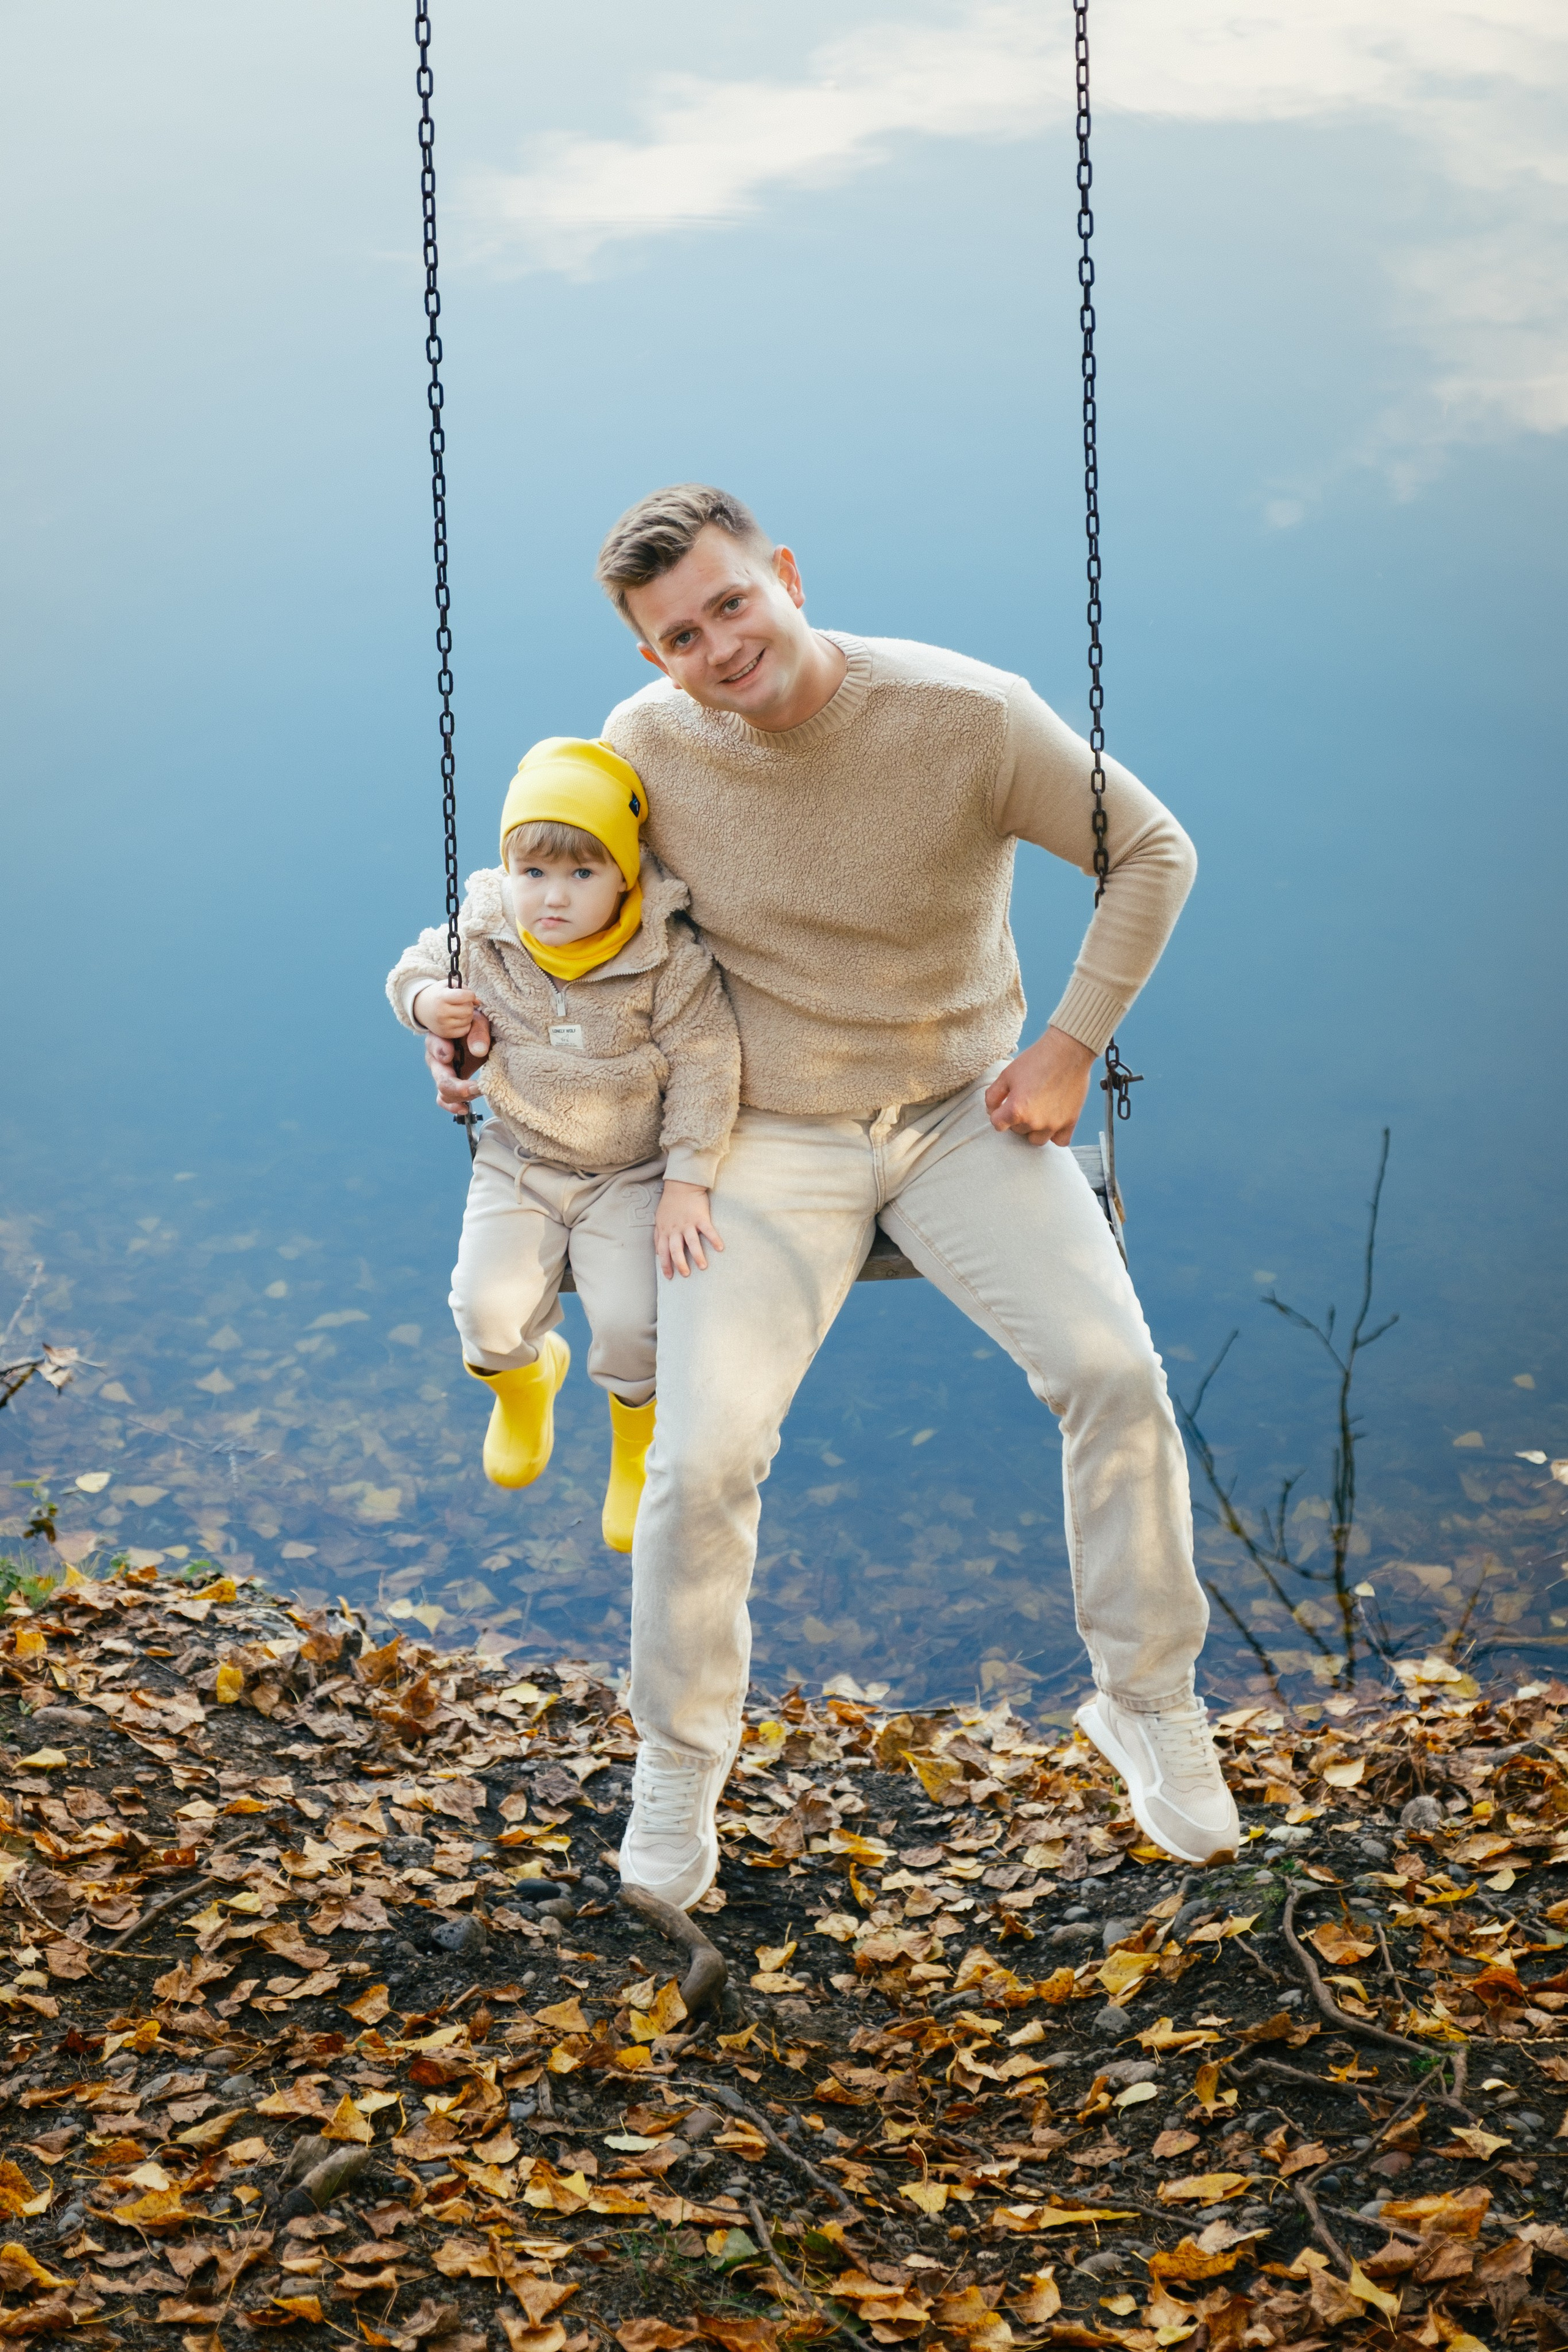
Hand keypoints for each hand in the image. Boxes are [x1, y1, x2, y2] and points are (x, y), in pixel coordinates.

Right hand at [413, 984, 483, 1040]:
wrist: (421, 1008)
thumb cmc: (438, 994)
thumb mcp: (447, 985)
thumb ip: (464, 989)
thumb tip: (478, 1002)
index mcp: (441, 997)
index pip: (464, 996)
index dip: (471, 995)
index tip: (469, 995)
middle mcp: (441, 1012)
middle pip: (468, 1010)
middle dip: (469, 1005)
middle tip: (463, 1004)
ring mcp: (443, 1024)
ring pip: (468, 1020)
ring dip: (468, 1015)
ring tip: (460, 1011)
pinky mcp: (445, 1034)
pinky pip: (465, 1030)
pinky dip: (465, 1024)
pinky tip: (458, 1019)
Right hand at [424, 1011, 490, 1111]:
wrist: (475, 1032)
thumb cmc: (473, 1024)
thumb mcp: (478, 1021)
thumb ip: (478, 1031)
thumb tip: (478, 1051)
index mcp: (439, 1039)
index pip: (434, 1046)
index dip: (441, 1051)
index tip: (451, 1054)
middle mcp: (436, 1059)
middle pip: (441, 1079)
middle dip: (458, 1086)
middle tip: (477, 1086)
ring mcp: (442, 1074)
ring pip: (444, 1093)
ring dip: (463, 1096)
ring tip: (481, 1090)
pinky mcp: (450, 1084)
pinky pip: (444, 1100)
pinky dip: (454, 1106)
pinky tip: (465, 1108)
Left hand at [655, 1181, 723, 1278]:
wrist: (681, 1185)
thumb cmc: (670, 1203)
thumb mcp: (659, 1219)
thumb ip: (658, 1236)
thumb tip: (658, 1252)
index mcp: (665, 1231)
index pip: (663, 1252)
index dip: (665, 1265)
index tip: (669, 1277)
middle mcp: (675, 1229)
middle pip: (676, 1250)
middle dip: (680, 1264)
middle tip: (686, 1275)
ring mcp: (688, 1223)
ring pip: (692, 1243)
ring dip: (697, 1256)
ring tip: (703, 1267)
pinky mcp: (701, 1217)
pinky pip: (708, 1230)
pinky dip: (714, 1239)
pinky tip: (720, 1248)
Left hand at [984, 1025, 1096, 1146]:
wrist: (1068, 1051)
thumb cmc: (1036, 1060)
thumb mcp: (1006, 1074)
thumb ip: (993, 1095)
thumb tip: (991, 1110)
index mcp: (1016, 1110)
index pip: (997, 1125)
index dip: (997, 1114)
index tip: (1003, 1105)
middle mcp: (1035, 1121)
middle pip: (1017, 1131)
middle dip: (1015, 1119)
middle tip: (1023, 1101)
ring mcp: (1054, 1124)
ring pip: (1036, 1140)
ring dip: (1032, 1129)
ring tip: (1036, 1112)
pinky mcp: (1070, 1121)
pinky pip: (1060, 1141)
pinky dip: (1054, 1135)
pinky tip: (1052, 1121)